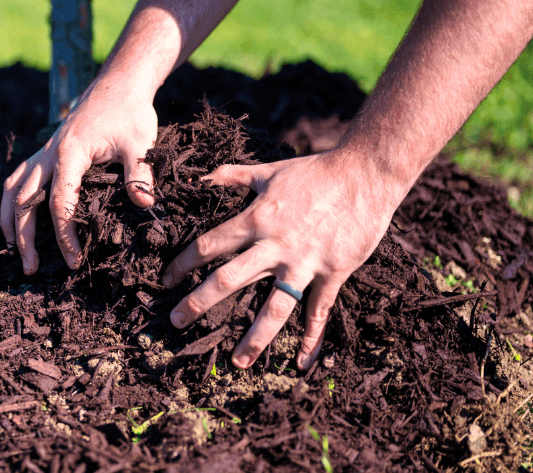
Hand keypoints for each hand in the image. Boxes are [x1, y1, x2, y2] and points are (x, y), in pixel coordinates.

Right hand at [0, 76, 158, 274]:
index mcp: (70, 154)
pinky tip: (14, 221)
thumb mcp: (140, 142)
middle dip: (24, 237)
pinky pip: (18, 178)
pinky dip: (11, 202)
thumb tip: (144, 205)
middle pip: (24, 201)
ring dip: (9, 221)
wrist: (118, 84)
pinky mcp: (45, 152)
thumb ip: (140, 174)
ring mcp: (43, 152)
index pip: (59, 203)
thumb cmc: (130, 113)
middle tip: (31, 269)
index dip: (64, 234)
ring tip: (13, 251)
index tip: (73, 260)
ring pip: (13, 189)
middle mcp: (49, 154)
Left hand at [160, 148, 405, 370]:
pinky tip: (302, 361)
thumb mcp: (269, 170)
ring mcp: (304, 263)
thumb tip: (203, 176)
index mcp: (255, 219)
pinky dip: (312, 338)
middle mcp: (275, 246)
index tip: (166, 279)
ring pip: (274, 307)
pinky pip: (319, 310)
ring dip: (255, 337)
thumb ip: (232, 176)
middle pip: (228, 280)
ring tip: (238, 362)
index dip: (183, 263)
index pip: (209, 246)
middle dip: (199, 303)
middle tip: (177, 322)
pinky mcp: (333, 273)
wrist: (365, 174)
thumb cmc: (315, 171)